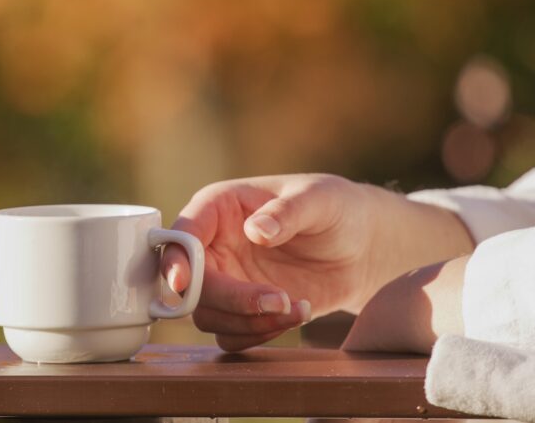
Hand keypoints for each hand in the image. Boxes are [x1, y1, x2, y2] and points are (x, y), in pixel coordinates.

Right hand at [162, 174, 472, 351]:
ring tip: (295, 307)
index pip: (184, 234)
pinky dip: (260, 335)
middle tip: (277, 302)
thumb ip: (287, 212)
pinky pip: (230, 334)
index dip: (176, 259)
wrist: (358, 245)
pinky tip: (298, 314)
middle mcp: (213, 245)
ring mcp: (225, 280)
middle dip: (230, 300)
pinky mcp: (242, 309)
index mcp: (219, 208)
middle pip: (192, 284)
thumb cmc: (334, 208)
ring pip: (207, 315)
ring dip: (248, 321)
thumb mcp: (318, 199)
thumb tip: (255, 230)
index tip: (182, 283)